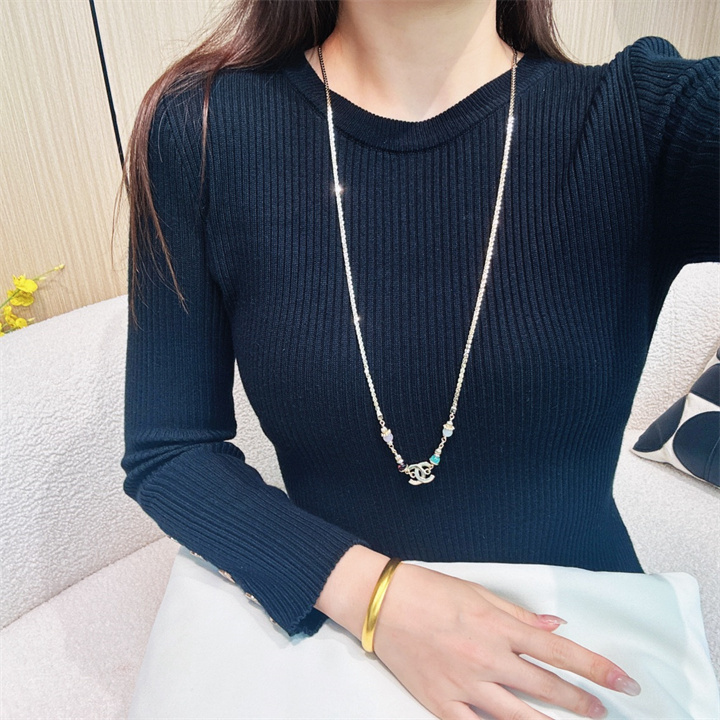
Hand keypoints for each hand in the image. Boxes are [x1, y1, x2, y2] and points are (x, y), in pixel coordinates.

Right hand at [371, 562, 640, 719]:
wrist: (381, 602)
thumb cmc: (429, 590)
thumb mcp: (478, 593)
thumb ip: (519, 615)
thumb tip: (556, 629)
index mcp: (497, 627)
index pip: (559, 652)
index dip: (596, 668)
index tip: (624, 681)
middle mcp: (486, 658)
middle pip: (546, 687)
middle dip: (582, 702)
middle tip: (603, 710)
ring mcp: (463, 684)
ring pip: (518, 718)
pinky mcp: (441, 703)